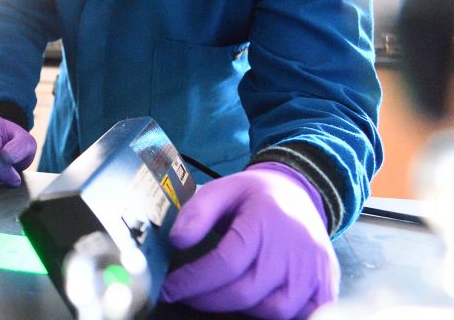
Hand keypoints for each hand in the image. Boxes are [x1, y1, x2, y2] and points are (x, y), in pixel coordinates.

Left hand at [160, 162, 338, 319]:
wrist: (300, 194)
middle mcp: (295, 248)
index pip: (226, 263)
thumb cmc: (255, 195)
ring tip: (217, 295)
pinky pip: (301, 316)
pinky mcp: (327, 286)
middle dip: (207, 300)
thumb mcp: (221, 189)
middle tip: (185, 295)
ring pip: (273, 311)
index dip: (193, 281)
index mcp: (267, 220)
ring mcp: (315, 271)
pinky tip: (253, 304)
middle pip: (246, 292)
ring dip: (239, 309)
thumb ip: (196, 213)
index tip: (169, 288)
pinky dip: (274, 316)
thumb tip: (176, 241)